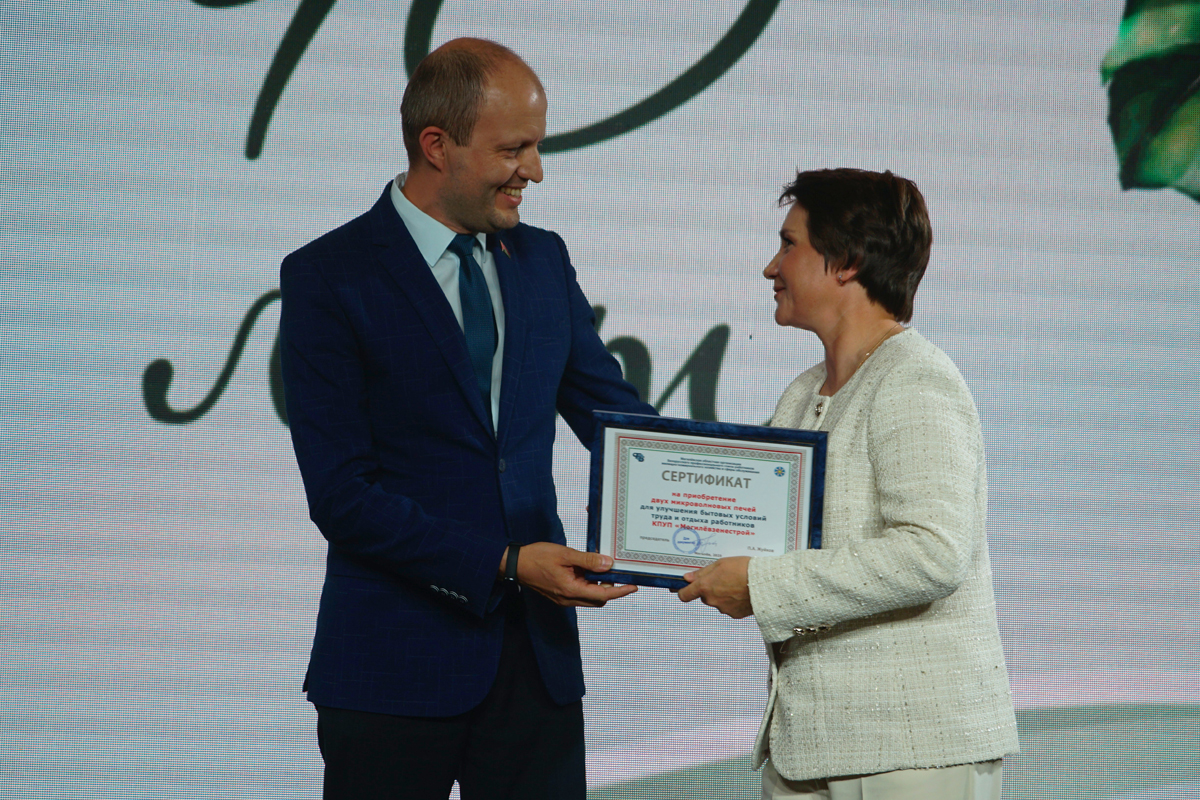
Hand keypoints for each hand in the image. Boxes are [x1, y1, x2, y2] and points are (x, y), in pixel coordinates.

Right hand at [514, 542, 637, 606]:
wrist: (515, 564)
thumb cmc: (537, 557)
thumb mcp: (566, 555)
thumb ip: (588, 560)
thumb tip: (608, 564)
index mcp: (571, 590)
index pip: (602, 595)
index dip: (620, 592)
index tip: (633, 586)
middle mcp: (568, 599)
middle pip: (598, 600)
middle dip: (611, 589)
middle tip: (621, 574)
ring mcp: (563, 599)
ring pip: (589, 597)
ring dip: (599, 586)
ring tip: (604, 569)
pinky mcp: (560, 595)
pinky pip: (580, 593)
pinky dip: (589, 585)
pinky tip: (589, 570)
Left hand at [677, 556, 752, 618]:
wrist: (765, 583)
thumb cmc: (743, 569)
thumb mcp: (720, 564)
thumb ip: (702, 572)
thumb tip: (687, 578)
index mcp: (705, 587)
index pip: (684, 595)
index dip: (684, 591)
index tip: (685, 588)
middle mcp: (711, 600)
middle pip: (704, 596)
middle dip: (710, 589)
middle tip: (723, 579)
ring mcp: (723, 609)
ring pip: (717, 602)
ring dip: (723, 595)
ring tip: (737, 584)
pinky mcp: (735, 615)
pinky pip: (729, 607)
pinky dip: (733, 602)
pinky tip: (742, 593)